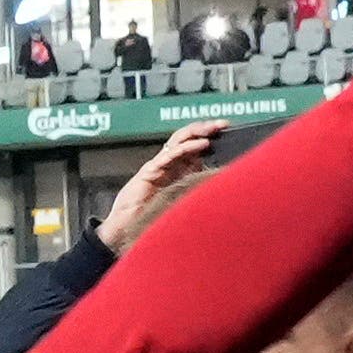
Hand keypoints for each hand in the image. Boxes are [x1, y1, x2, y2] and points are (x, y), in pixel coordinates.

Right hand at [97, 122, 222, 252]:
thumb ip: (196, 191)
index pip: (193, 146)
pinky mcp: (151, 171)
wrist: (125, 228)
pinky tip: (202, 144)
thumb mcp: (181, 201)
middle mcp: (168, 164)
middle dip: (206, 128)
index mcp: (176, 171)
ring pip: (179, 140)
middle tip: (223, 124)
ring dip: (198, 131)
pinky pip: (171, 154)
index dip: (209, 137)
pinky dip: (188, 147)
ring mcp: (158, 166)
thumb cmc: (149, 218)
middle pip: (187, 138)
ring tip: (214, 128)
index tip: (227, 133)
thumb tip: (222, 185)